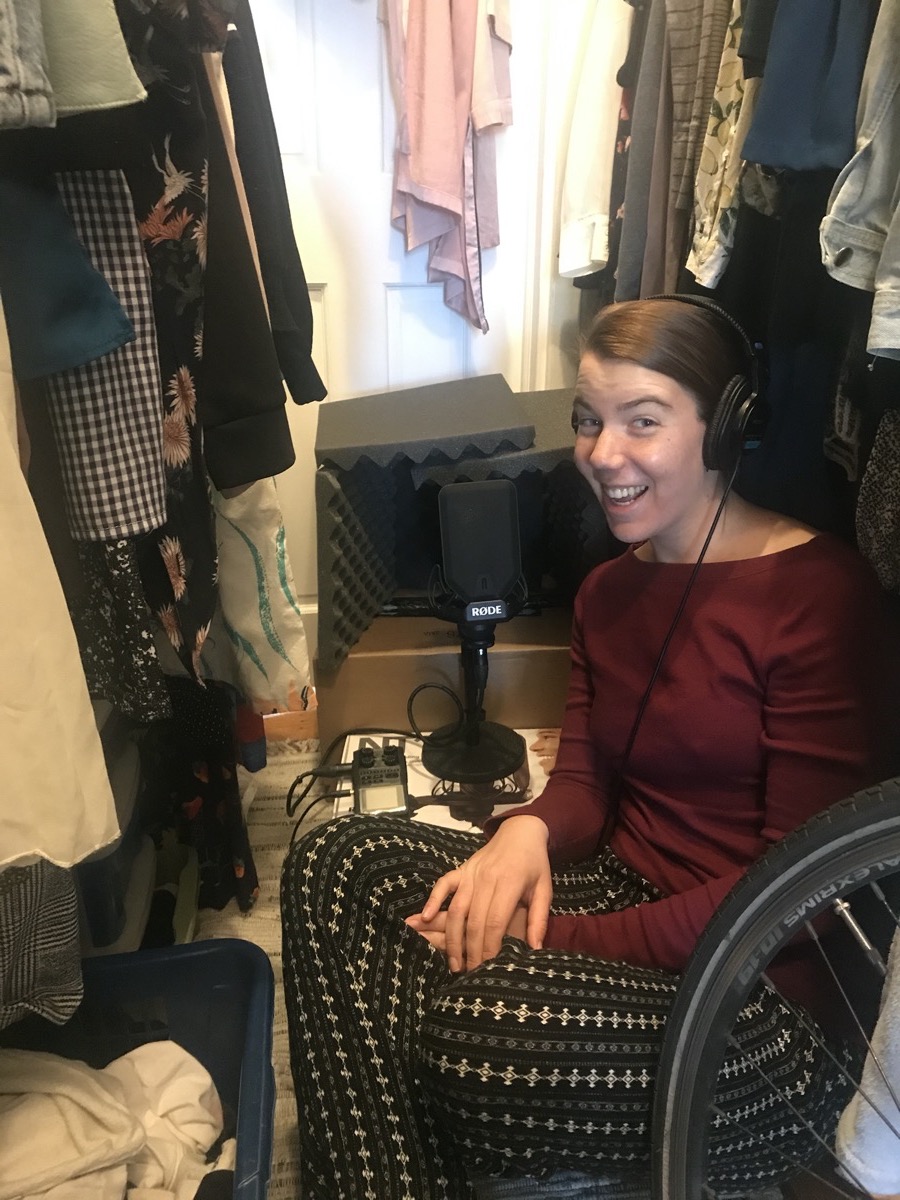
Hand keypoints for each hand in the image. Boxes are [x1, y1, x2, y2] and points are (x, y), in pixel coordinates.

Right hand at [413, 815, 551, 973]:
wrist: (520, 831)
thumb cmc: (535, 864)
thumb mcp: (544, 889)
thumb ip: (540, 919)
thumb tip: (535, 949)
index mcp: (510, 883)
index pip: (495, 921)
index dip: (490, 947)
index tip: (489, 968)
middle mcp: (487, 878)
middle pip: (474, 920)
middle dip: (471, 950)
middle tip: (470, 974)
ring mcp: (471, 873)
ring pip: (456, 908)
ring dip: (452, 937)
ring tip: (453, 962)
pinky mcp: (461, 869)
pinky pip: (443, 884)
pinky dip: (433, 899)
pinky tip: (425, 918)